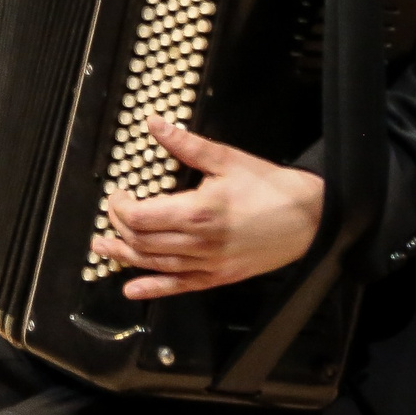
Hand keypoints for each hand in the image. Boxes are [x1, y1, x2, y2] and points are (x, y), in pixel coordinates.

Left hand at [91, 116, 324, 299]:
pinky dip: (153, 289)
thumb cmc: (271, 188)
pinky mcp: (220, 276)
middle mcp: (200, 243)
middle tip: (111, 215)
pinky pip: (180, 287)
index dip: (120, 207)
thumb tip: (155, 125)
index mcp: (199, 212)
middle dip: (118, 228)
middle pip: (142, 242)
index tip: (119, 193)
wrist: (312, 218)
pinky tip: (132, 290)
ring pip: (155, 265)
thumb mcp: (228, 160)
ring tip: (103, 250)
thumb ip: (187, 145)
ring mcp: (210, 264)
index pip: (140, 216)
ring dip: (124, 258)